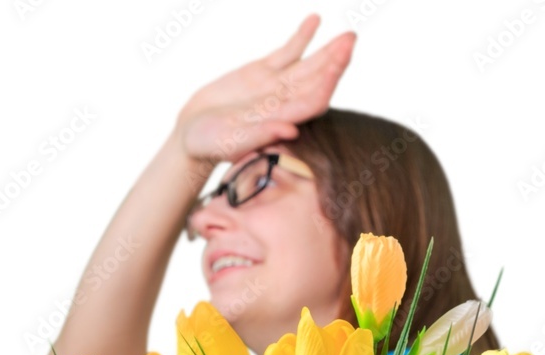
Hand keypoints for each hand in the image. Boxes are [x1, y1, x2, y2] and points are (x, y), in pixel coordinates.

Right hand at [176, 14, 355, 166]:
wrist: (193, 134)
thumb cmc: (210, 145)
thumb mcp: (232, 142)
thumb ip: (261, 135)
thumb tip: (292, 130)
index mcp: (281, 121)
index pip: (312, 102)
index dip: (325, 84)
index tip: (335, 67)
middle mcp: (284, 103)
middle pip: (317, 80)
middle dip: (335, 62)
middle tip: (351, 41)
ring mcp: (276, 86)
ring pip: (308, 64)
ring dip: (328, 50)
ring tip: (348, 35)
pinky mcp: (263, 71)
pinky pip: (288, 51)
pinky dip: (302, 37)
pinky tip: (316, 20)